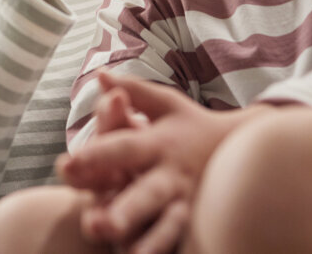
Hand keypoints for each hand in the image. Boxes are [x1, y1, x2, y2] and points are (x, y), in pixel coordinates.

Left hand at [57, 72, 274, 251]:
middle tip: (93, 224)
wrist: (246, 149)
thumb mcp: (166, 103)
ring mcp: (187, 204)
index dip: (96, 156)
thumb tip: (99, 75)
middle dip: (122, 210)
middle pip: (145, 194)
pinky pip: (183, 243)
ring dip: (148, 242)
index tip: (65, 166)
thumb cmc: (191, 124)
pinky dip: (169, 251)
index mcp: (158, 143)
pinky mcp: (198, 226)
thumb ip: (133, 91)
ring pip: (167, 227)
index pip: (123, 148)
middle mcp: (171, 176)